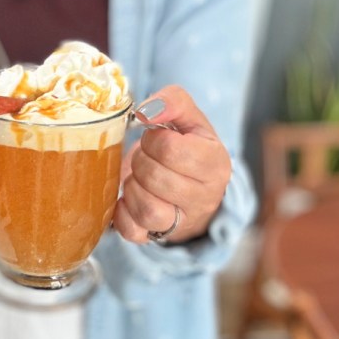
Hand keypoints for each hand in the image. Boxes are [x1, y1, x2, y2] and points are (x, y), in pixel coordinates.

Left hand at [112, 85, 231, 244]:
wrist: (194, 188)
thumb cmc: (188, 147)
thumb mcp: (189, 118)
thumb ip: (172, 101)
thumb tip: (146, 110)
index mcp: (215, 163)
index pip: (170, 149)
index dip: (153, 139)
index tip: (156, 138)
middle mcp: (205, 197)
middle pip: (154, 176)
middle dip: (141, 161)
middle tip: (145, 157)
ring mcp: (183, 221)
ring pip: (146, 208)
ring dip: (132, 186)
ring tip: (138, 177)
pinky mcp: (157, 236)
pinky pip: (132, 231)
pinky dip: (122, 213)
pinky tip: (128, 199)